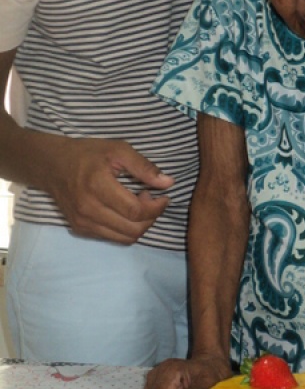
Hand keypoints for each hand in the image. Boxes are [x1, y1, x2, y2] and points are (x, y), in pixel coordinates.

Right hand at [45, 137, 173, 242]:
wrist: (53, 166)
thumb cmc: (87, 154)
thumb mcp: (118, 150)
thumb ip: (144, 167)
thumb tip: (168, 183)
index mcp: (98, 186)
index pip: (135, 211)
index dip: (156, 208)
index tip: (163, 196)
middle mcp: (88, 209)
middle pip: (133, 229)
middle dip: (151, 217)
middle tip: (151, 199)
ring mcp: (83, 222)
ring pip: (125, 238)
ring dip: (141, 225)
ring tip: (139, 205)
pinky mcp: (80, 229)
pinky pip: (113, 238)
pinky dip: (126, 229)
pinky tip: (126, 212)